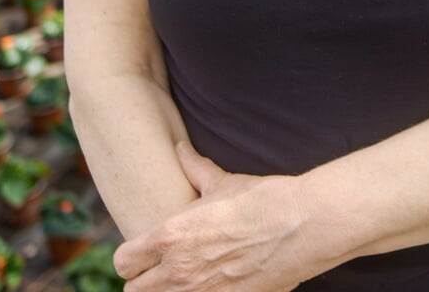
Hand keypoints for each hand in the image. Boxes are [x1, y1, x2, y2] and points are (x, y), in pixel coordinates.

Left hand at [115, 142, 331, 291]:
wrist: (305, 224)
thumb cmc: (263, 199)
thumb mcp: (224, 183)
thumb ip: (195, 169)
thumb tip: (180, 150)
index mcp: (170, 236)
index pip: (123, 262)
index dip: (132, 257)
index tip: (145, 252)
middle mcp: (179, 270)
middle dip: (145, 280)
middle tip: (164, 267)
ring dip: (169, 291)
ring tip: (189, 277)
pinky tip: (214, 285)